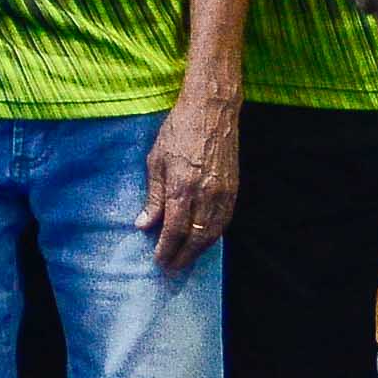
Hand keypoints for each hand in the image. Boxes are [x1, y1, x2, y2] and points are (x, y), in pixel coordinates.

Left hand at [141, 90, 237, 269]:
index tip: (159, 260)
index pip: (174, 230)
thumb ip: (153, 196)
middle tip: (171, 267)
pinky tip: (204, 240)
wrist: (212, 110)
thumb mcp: (156, 160)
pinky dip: (213, 235)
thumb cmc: (179, 129)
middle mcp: (205, 195)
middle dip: (183, 255)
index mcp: (181, 187)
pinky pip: (224, 221)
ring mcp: (222, 193)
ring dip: (199, 250)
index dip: (166, 248)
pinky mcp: (233, 189)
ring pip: (213, 233)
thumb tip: (144, 224)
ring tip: (186, 258)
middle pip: (195, 238)